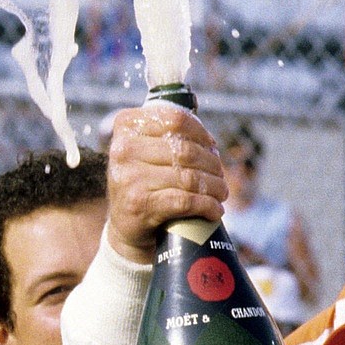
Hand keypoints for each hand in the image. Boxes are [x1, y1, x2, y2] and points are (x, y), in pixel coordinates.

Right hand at [103, 104, 226, 264]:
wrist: (125, 224)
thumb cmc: (143, 181)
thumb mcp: (146, 150)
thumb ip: (169, 135)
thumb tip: (209, 141)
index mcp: (127, 126)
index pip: (176, 120)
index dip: (201, 134)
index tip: (211, 146)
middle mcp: (124, 149)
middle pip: (185, 151)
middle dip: (211, 164)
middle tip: (219, 176)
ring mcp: (130, 178)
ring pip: (189, 177)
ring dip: (214, 186)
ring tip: (220, 193)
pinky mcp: (141, 204)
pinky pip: (186, 201)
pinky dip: (207, 206)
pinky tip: (215, 209)